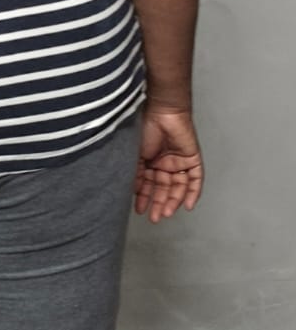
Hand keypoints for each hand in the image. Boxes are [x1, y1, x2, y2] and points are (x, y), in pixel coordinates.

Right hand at [135, 106, 203, 222]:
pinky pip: (196, 179)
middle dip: (159, 203)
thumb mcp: (135, 156)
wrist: (161, 112)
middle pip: (164, 188)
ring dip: (173, 200)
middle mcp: (165, 163)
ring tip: (166, 212)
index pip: (149, 185)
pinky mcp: (192, 158)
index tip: (140, 210)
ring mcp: (179, 161)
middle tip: (154, 217)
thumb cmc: (145, 128)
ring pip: (179, 186)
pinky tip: (188, 205)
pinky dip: (193, 192)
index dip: (145, 198)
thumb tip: (133, 192)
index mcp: (150, 162)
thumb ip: (135, 174)